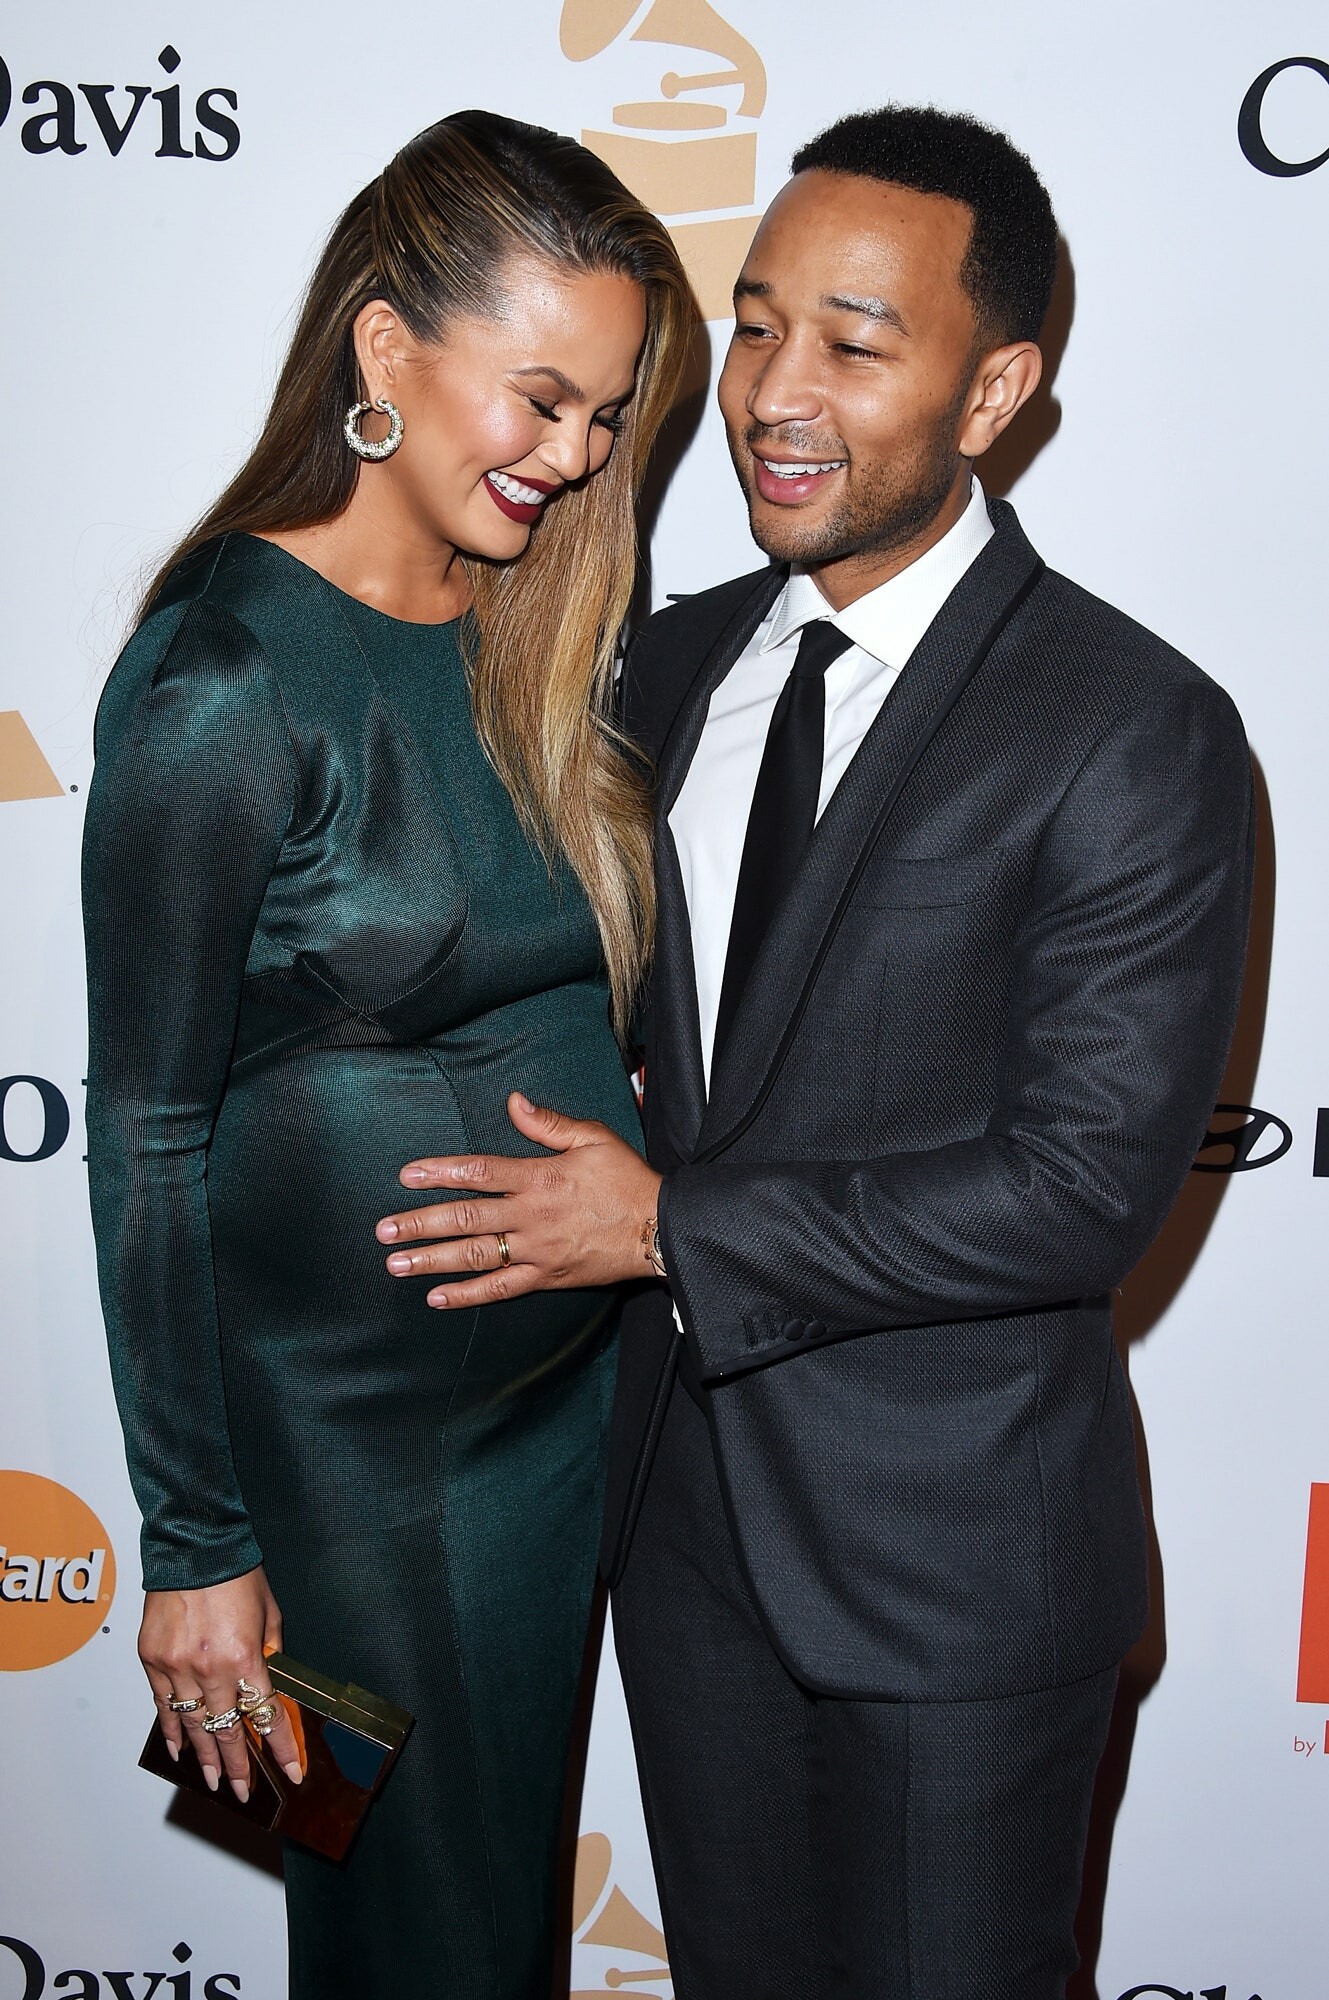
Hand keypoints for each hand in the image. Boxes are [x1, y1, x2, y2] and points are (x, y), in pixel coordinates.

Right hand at [138, 1565, 302, 1799]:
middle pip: (226, 1729)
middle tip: (242, 1790)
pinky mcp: (152, 1659)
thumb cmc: (236, 1574)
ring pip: (191, 1725)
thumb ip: (270, 1653)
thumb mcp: (270, 1614)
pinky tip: (179, 1748)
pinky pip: (162, 1705)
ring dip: (204, 1756)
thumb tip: (270, 1682)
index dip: (280, 1747)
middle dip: (238, 1765)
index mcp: (244, 1657)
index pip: (266, 1715)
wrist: (194, 1546)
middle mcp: (208, 1668)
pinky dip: (171, 1729)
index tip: (290, 1771)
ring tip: (211, 1780)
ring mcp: (176, 1667)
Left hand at [376, 1091, 662, 1307]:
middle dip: (420, 1224)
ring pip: (476, 1256)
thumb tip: (513, 1102)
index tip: (407, 1175)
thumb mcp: (593, 1138)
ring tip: (396, 1263)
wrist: (659, 1229)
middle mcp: (531, 1215)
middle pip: (465, 1219)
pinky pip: (501, 1289)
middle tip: (383, 1231)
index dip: (440, 1172)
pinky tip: (437, 1298)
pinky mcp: (546, 1277)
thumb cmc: (627, 1179)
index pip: (479, 1172)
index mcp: (539, 1177)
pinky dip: (468, 1295)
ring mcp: (537, 1250)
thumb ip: (548, 1124)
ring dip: (433, 1260)